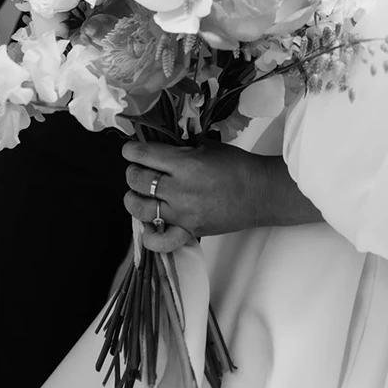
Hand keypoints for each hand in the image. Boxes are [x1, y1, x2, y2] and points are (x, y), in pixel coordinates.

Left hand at [123, 138, 320, 254]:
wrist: (259, 193)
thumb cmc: (236, 165)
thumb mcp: (208, 145)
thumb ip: (183, 146)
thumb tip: (163, 145)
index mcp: (184, 164)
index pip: (144, 155)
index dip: (131, 150)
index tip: (129, 149)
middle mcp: (179, 189)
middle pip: (138, 181)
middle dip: (132, 172)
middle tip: (136, 168)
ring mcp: (182, 214)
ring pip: (141, 209)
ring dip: (132, 199)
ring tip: (135, 194)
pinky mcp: (189, 231)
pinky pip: (161, 241)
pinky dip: (148, 236)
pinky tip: (147, 225)